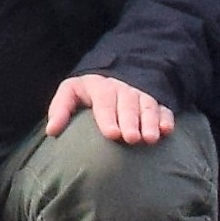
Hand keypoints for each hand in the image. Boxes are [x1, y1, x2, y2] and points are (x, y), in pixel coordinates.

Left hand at [44, 72, 175, 146]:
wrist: (110, 81)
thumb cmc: (86, 95)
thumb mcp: (70, 94)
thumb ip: (60, 110)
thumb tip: (52, 131)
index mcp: (100, 86)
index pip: (104, 101)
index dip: (108, 117)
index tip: (112, 134)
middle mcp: (122, 89)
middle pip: (127, 104)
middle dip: (131, 121)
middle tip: (132, 139)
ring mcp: (139, 96)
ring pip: (147, 106)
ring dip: (150, 122)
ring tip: (151, 139)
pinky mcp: (154, 104)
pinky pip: (163, 109)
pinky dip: (166, 119)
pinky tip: (167, 130)